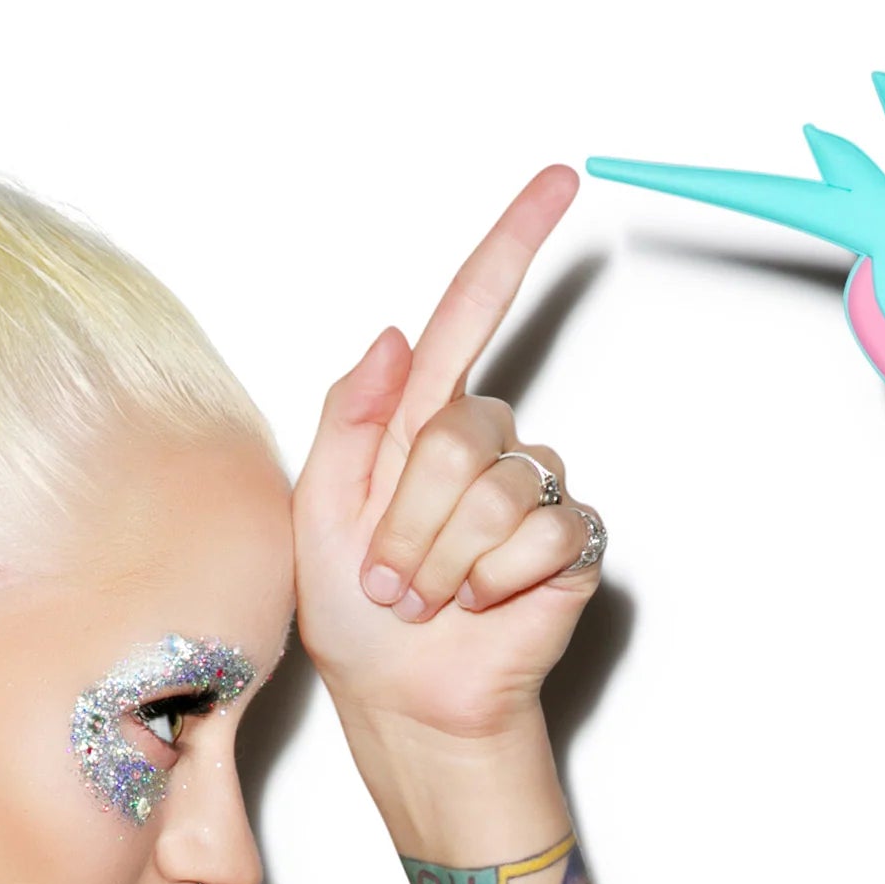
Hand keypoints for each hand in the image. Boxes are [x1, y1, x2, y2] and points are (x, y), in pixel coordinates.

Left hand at [293, 166, 602, 748]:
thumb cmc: (355, 618)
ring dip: (447, 560)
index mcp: (417, 423)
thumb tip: (394, 336)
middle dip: (413, 518)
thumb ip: (349, 417)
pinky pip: (546, 531)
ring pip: (500, 487)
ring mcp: (531, 495)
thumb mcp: (315, 509)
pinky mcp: (569, 546)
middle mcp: (483, 448)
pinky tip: (484, 606)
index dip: (511, 245)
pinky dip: (498, 580)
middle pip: (462, 430)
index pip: (471, 314)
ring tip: (432, 601)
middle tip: (392, 580)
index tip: (560, 181)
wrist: (409, 703)